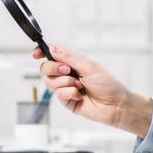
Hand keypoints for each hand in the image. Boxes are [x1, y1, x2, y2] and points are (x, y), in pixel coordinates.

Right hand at [33, 45, 152, 137]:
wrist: (116, 105)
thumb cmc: (108, 84)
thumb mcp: (89, 66)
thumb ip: (68, 57)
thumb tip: (52, 47)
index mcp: (72, 63)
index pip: (52, 55)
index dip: (42, 53)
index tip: (36, 54)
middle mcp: (66, 74)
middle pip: (46, 68)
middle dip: (54, 68)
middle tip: (68, 70)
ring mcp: (65, 88)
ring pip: (50, 82)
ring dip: (65, 82)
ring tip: (79, 86)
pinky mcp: (66, 100)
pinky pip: (58, 94)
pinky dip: (69, 93)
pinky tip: (80, 95)